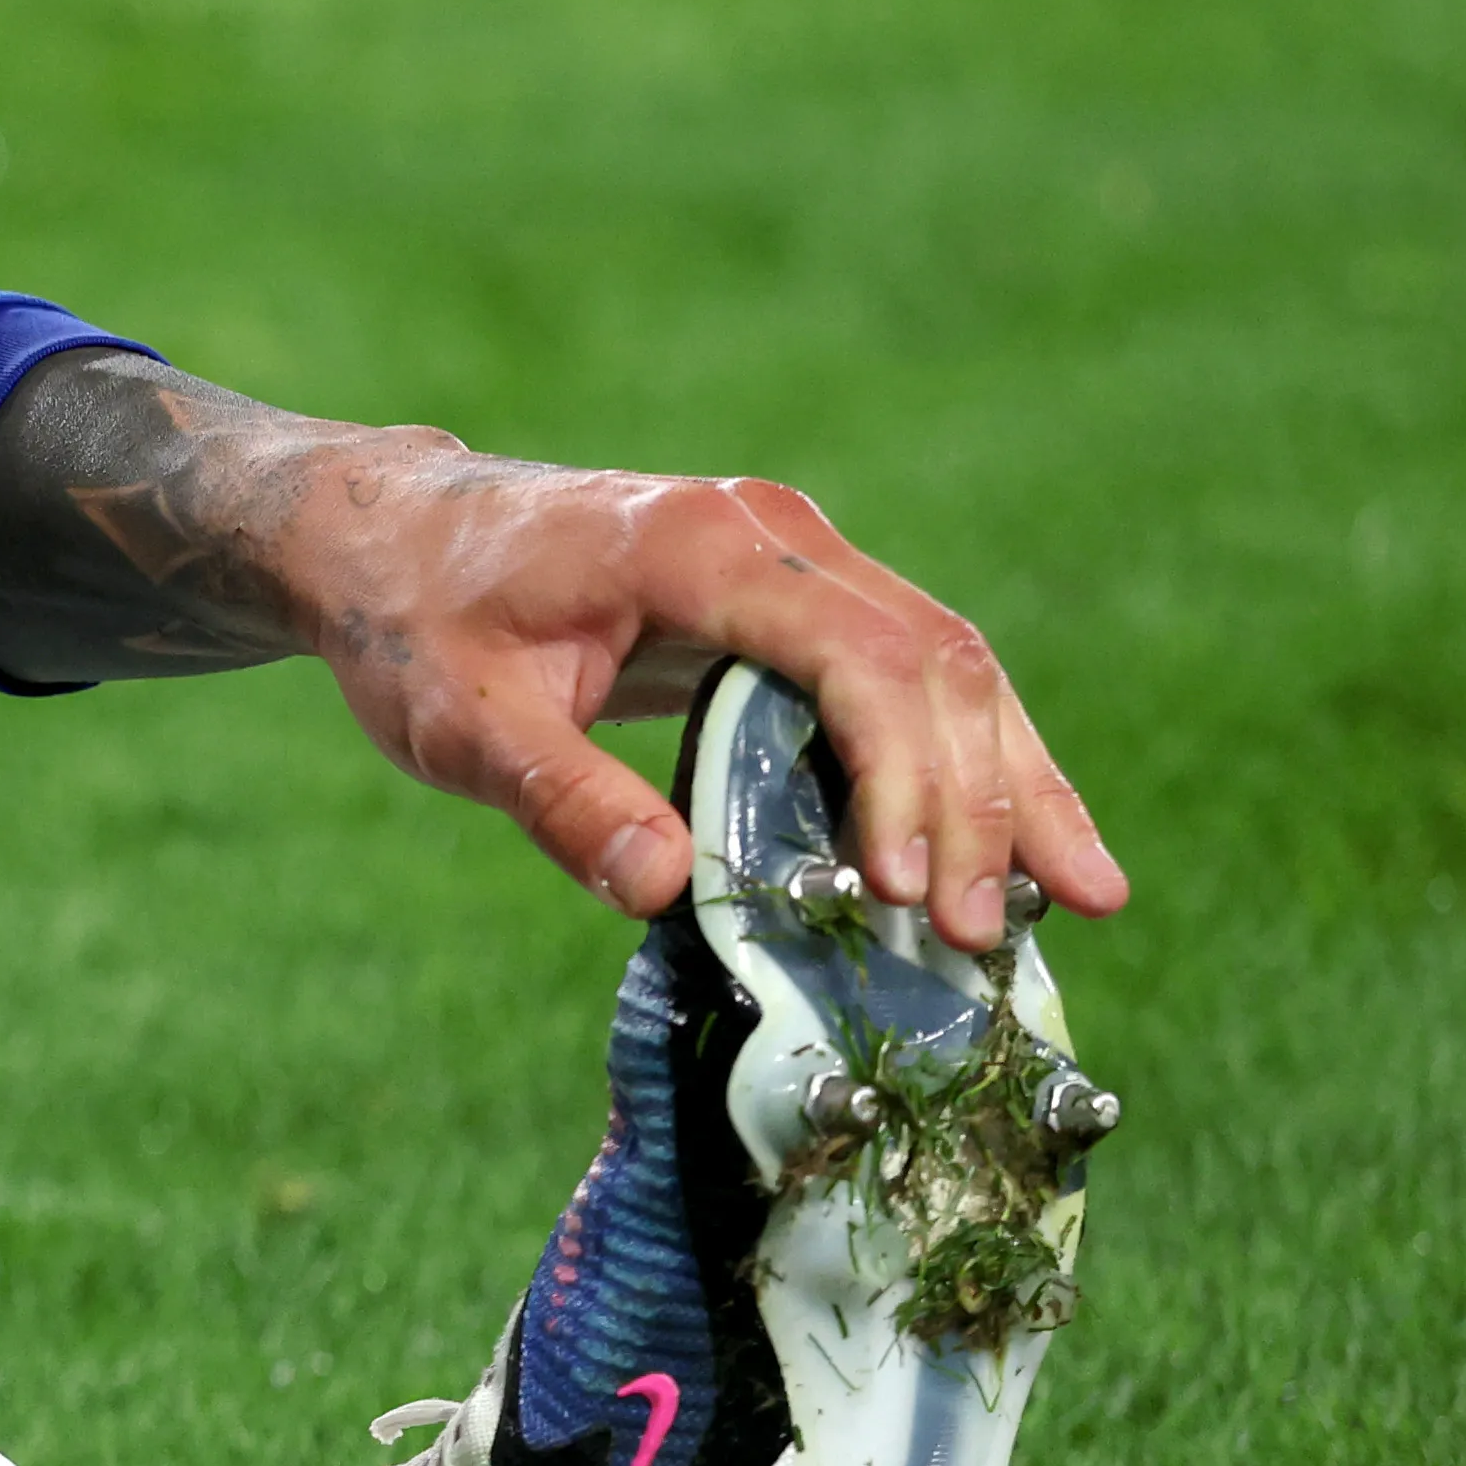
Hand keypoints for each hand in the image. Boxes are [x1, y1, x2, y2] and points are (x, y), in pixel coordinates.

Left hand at [0, 353, 1126, 954]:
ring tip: (1080, 897)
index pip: (854, 657)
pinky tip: (1012, 844)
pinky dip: (965, 758)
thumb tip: (664, 892)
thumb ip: (560, 799)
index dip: (897, 775)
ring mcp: (792, 556)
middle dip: (975, 799)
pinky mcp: (792, 598)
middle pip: (929, 662)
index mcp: (699, 546)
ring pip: (946, 664)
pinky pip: (907, 675)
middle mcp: (771, 533)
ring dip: (1010, 780)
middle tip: (987, 932)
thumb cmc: (416, 623)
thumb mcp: (462, 721)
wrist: (384, 535)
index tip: (905, 888)